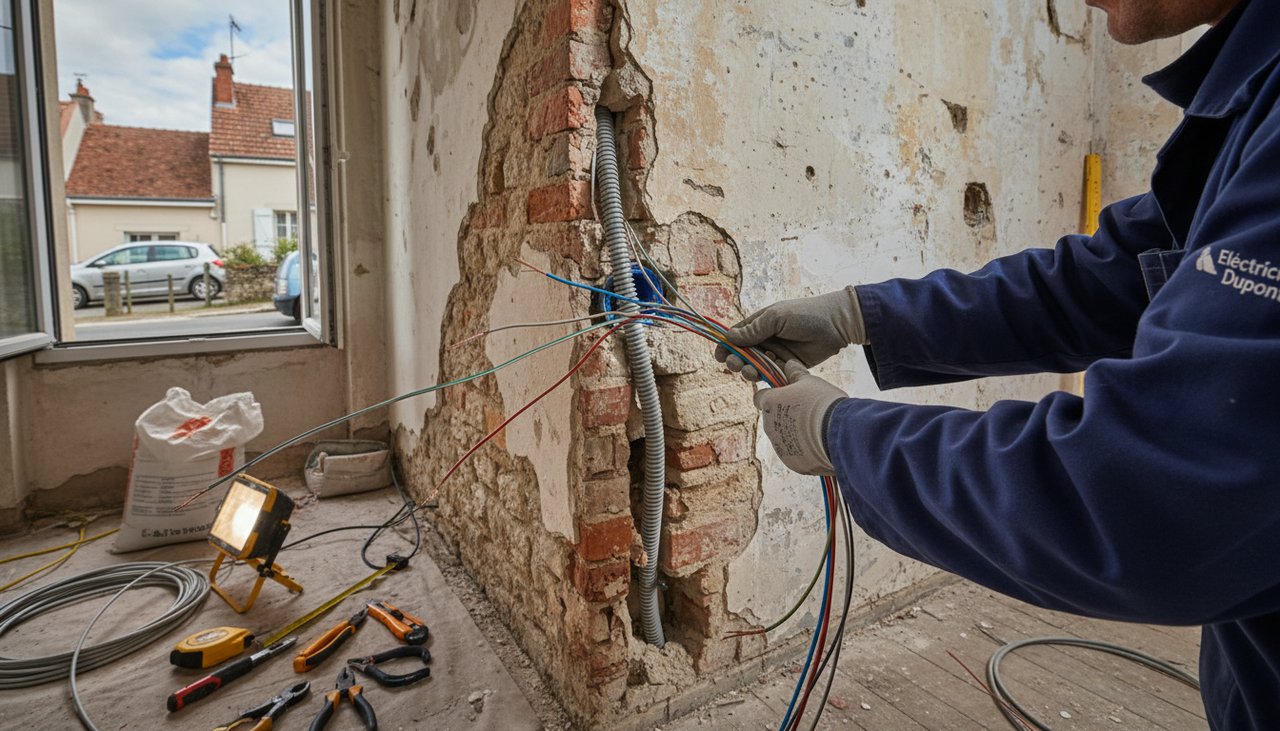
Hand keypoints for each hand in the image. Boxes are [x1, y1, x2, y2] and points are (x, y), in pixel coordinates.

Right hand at [714, 287, 865, 381]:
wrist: (836, 324)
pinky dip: (767, 376)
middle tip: (735, 366)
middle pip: (743, 355)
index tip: (719, 356)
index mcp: (760, 324)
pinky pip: (772, 375)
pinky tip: (767, 374)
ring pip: (756, 367)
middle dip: (736, 361)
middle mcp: (766, 339)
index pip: (736, 336)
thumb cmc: (805, 314)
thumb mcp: (776, 318)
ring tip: (751, 372)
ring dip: (749, 371)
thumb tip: (728, 337)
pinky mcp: (789, 367)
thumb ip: (754, 329)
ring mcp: (777, 354)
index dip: (725, 346)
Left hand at [753, 361, 846, 475]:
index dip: (772, 395)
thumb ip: (795, 373)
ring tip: (818, 429)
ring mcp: (779, 446)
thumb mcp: (810, 381)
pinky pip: (795, 455)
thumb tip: (789, 363)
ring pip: (783, 438)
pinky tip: (820, 444)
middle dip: (785, 416)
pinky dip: (804, 450)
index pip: (760, 397)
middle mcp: (768, 426)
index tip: (786, 396)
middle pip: (772, 419)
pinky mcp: (791, 462)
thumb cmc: (822, 402)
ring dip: (795, 434)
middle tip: (807, 413)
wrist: (838, 434)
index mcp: (769, 403)